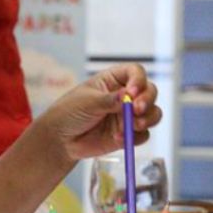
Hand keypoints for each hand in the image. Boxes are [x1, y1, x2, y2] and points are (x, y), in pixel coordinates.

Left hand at [39, 63, 162, 161]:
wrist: (60, 140)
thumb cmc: (69, 112)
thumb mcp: (87, 102)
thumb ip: (109, 100)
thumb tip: (128, 96)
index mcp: (113, 80)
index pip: (135, 72)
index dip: (138, 80)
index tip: (132, 92)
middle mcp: (125, 96)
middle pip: (150, 91)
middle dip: (147, 100)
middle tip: (137, 110)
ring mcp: (128, 115)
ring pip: (153, 113)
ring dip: (148, 119)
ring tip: (133, 125)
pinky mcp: (128, 134)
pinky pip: (143, 135)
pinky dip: (135, 137)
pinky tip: (118, 138)